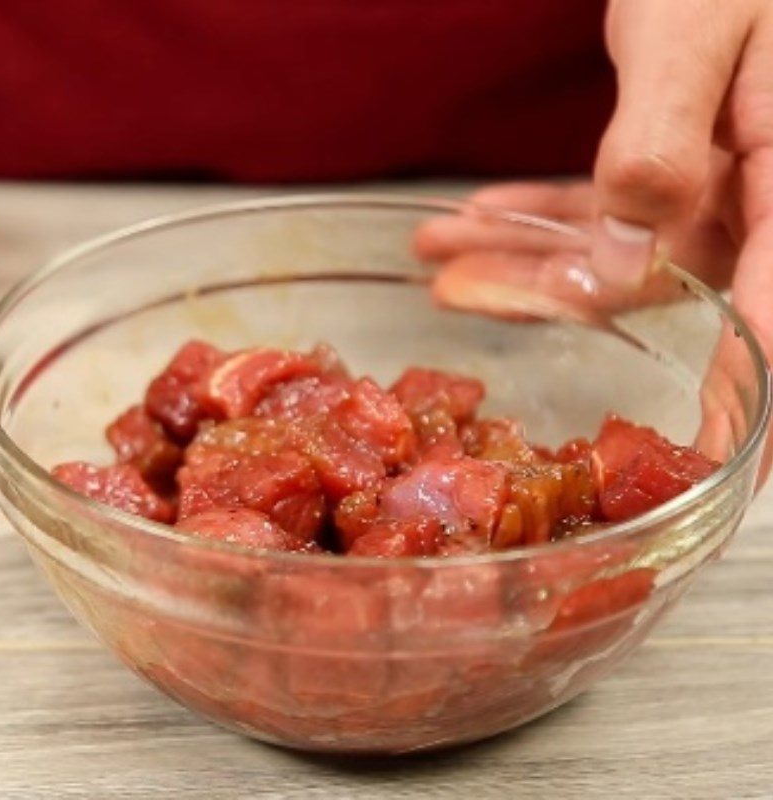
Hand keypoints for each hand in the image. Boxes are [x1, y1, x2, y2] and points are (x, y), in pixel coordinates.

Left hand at [414, 0, 772, 476]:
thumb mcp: (699, 34)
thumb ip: (663, 148)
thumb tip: (627, 260)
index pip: (771, 315)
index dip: (745, 399)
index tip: (716, 461)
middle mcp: (752, 201)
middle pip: (649, 281)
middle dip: (541, 290)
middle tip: (455, 297)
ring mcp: (714, 187)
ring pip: (609, 247)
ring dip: (519, 250)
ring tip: (439, 250)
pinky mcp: (676, 167)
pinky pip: (601, 206)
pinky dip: (537, 212)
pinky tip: (476, 216)